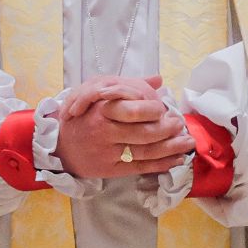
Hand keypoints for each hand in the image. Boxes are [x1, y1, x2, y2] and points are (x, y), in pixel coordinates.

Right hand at [53, 78, 192, 178]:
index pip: (131, 110)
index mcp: (101, 110)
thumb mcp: (96, 95)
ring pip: (146, 151)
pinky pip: (141, 167)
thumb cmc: (82, 118)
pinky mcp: (111, 168)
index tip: (165, 108)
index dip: (153, 110)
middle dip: (167, 129)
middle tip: (180, 124)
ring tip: (187, 141)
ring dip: (170, 147)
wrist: (60, 147)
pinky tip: (176, 159)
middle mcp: (104, 131)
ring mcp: (108, 152)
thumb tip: (158, 79)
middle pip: (143, 132)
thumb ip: (127, 86)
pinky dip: (161, 164)